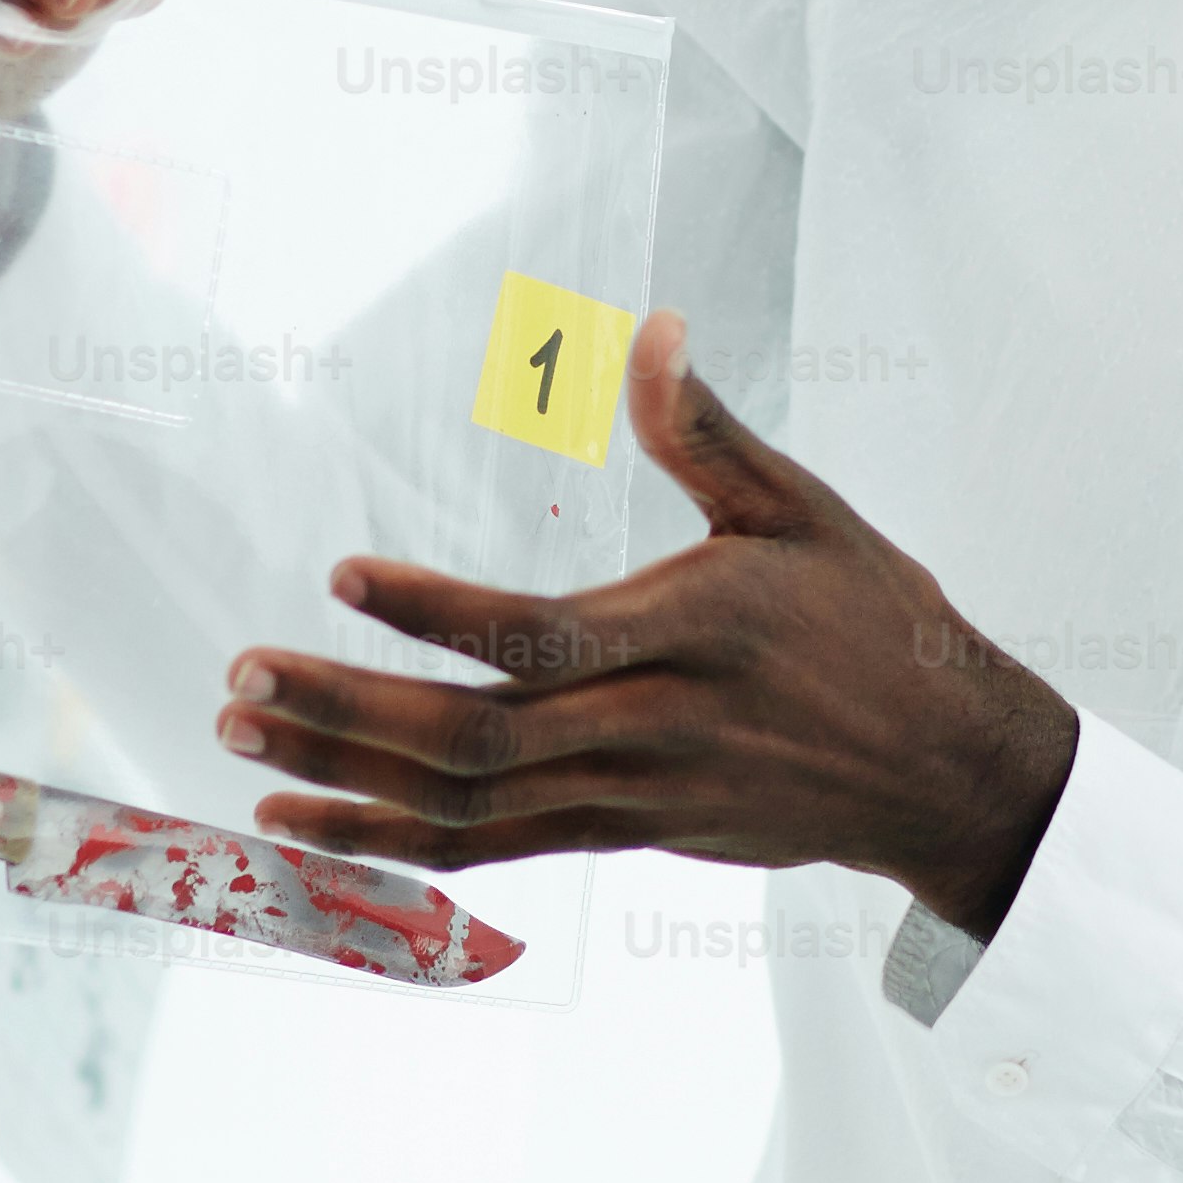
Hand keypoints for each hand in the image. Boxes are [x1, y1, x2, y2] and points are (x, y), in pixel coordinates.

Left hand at [215, 312, 1083, 941]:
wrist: (942, 774)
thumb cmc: (875, 622)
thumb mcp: (804, 510)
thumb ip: (707, 431)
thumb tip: (649, 330)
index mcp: (691, 635)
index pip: (541, 635)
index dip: (438, 614)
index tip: (344, 575)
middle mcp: (652, 729)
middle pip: (477, 739)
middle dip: (348, 716)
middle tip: (240, 684)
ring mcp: (633, 797)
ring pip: (469, 810)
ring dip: (347, 787)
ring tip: (244, 754)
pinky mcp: (626, 835)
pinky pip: (494, 853)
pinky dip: (394, 847)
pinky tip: (308, 829)